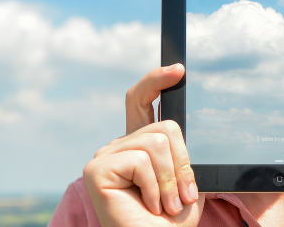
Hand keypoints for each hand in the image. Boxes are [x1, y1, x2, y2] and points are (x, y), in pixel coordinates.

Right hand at [82, 63, 199, 226]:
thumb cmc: (171, 221)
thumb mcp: (185, 180)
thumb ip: (181, 152)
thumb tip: (182, 127)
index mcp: (138, 145)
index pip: (141, 101)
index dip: (156, 80)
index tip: (178, 71)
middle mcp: (118, 146)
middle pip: (164, 126)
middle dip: (182, 163)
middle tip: (182, 196)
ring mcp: (105, 155)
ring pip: (157, 142)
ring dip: (171, 180)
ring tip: (166, 205)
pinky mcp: (97, 168)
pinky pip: (142, 160)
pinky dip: (156, 187)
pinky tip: (149, 205)